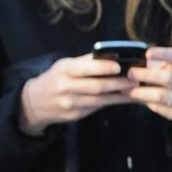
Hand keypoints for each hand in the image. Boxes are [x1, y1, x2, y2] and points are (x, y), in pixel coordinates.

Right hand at [18, 55, 133, 135]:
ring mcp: (69, 103)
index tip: (120, 66)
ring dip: (120, 95)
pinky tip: (126, 98)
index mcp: (64, 70)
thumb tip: (114, 55)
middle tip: (136, 79)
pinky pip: (98, 109)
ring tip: (136, 89)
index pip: (85, 68)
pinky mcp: (75, 115)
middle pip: (96, 86)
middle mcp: (65, 87)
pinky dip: (113, 103)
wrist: (34, 102)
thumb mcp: (65, 66)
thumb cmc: (57, 78)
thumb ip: (86, 61)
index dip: (103, 68)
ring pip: (100, 100)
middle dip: (119, 83)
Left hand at [129, 46, 171, 141]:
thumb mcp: (165, 67)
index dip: (163, 54)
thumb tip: (129, 61)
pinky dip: (147, 104)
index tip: (147, 54)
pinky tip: (137, 100)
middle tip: (130, 74)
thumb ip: (151, 64)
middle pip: (169, 77)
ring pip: (163, 96)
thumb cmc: (169, 78)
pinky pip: (163, 109)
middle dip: (147, 75)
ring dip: (142, 93)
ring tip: (127, 91)